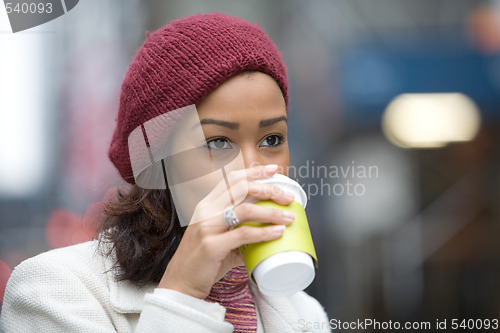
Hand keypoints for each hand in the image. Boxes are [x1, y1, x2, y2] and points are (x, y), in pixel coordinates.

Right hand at [158, 164, 295, 298]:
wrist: (180, 284)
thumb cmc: (201, 262)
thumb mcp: (219, 239)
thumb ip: (240, 233)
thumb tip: (266, 234)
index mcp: (207, 205)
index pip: (232, 180)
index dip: (254, 172)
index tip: (273, 169)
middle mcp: (206, 211)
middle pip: (242, 189)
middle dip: (269, 189)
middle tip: (287, 197)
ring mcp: (207, 227)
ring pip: (246, 210)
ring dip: (271, 212)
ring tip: (289, 217)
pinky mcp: (211, 245)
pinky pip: (244, 234)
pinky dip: (264, 233)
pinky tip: (277, 233)